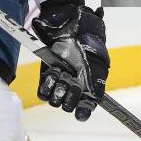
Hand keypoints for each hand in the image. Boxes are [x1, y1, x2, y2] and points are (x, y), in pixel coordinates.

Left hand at [32, 3, 109, 121]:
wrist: (71, 29)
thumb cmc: (87, 45)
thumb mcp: (97, 62)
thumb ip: (97, 82)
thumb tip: (96, 98)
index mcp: (87, 90)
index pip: (84, 111)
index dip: (82, 111)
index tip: (82, 108)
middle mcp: (72, 90)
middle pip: (68, 106)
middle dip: (70, 94)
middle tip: (71, 79)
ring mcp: (58, 85)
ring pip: (55, 101)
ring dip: (59, 87)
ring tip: (61, 72)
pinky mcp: (45, 79)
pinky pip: (43, 92)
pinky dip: (47, 84)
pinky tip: (53, 71)